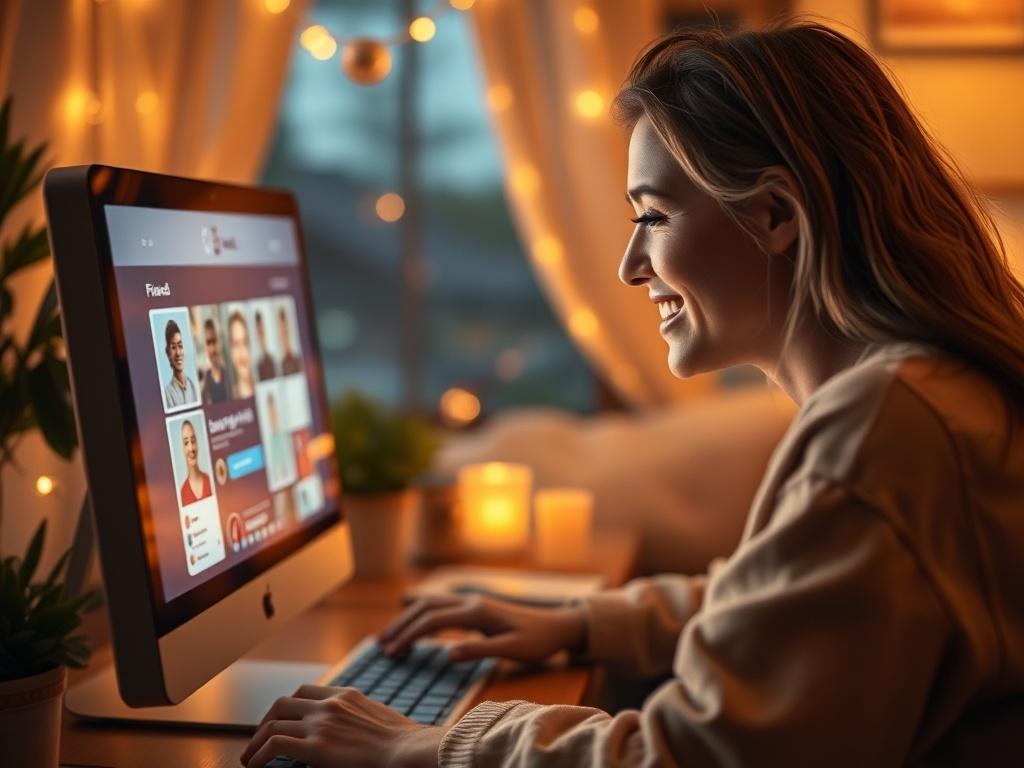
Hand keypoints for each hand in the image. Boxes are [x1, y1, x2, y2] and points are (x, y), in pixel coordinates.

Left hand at [240, 685, 444, 767]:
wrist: (410, 751)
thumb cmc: (404, 743)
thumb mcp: (379, 720)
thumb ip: (358, 719)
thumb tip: (351, 732)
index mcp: (346, 695)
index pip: (306, 691)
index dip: (289, 706)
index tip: (282, 719)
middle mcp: (330, 705)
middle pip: (284, 703)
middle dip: (266, 720)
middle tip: (260, 738)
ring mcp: (321, 724)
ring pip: (273, 722)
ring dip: (256, 740)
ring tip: (250, 757)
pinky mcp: (316, 747)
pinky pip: (274, 745)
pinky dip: (259, 755)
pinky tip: (255, 766)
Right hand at [378, 594, 587, 661]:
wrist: (558, 626)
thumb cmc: (538, 641)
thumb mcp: (513, 651)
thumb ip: (480, 652)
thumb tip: (447, 654)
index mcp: (477, 612)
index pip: (432, 621)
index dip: (409, 636)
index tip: (391, 652)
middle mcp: (471, 603)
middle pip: (425, 607)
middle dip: (401, 625)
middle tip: (381, 645)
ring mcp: (473, 603)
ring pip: (432, 605)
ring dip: (409, 619)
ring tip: (390, 637)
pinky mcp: (477, 609)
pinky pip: (442, 609)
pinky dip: (423, 617)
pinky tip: (416, 630)